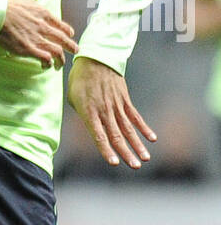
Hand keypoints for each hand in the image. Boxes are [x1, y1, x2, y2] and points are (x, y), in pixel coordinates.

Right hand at [0, 0, 78, 69]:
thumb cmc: (6, 4)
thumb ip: (30, 1)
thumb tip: (30, 1)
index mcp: (43, 14)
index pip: (61, 25)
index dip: (67, 32)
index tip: (70, 35)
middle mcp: (43, 27)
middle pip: (63, 39)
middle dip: (71, 46)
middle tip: (74, 51)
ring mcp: (36, 38)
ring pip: (57, 51)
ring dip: (60, 59)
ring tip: (60, 64)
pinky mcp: (28, 49)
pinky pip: (44, 58)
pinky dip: (47, 63)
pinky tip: (46, 66)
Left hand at [66, 54, 154, 168]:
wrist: (95, 58)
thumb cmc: (79, 80)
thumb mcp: (73, 98)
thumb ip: (82, 114)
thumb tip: (91, 126)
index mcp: (89, 113)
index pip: (99, 135)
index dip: (107, 150)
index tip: (114, 162)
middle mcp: (104, 111)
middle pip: (117, 136)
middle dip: (126, 153)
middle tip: (135, 166)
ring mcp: (116, 106)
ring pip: (128, 129)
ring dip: (137, 144)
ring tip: (145, 158)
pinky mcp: (125, 100)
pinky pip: (135, 116)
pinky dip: (144, 128)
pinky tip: (152, 138)